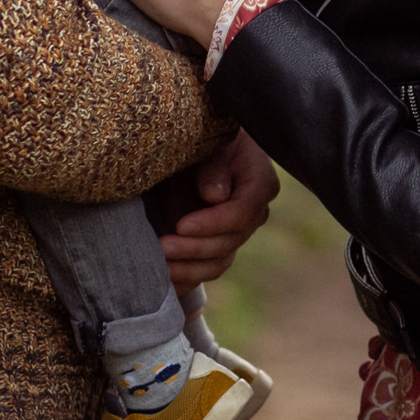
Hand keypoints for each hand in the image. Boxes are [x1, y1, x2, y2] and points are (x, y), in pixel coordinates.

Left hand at [159, 132, 278, 286]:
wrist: (198, 146)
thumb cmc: (208, 136)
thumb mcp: (212, 140)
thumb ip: (214, 164)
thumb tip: (216, 196)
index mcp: (260, 183)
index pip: (241, 213)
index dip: (212, 223)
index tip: (181, 225)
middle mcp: (254, 213)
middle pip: (229, 242)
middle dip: (193, 248)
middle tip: (162, 247)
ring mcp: (236, 233)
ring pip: (219, 262)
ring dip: (188, 269)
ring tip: (160, 268)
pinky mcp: (218, 246)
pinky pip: (206, 270)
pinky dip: (186, 279)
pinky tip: (165, 282)